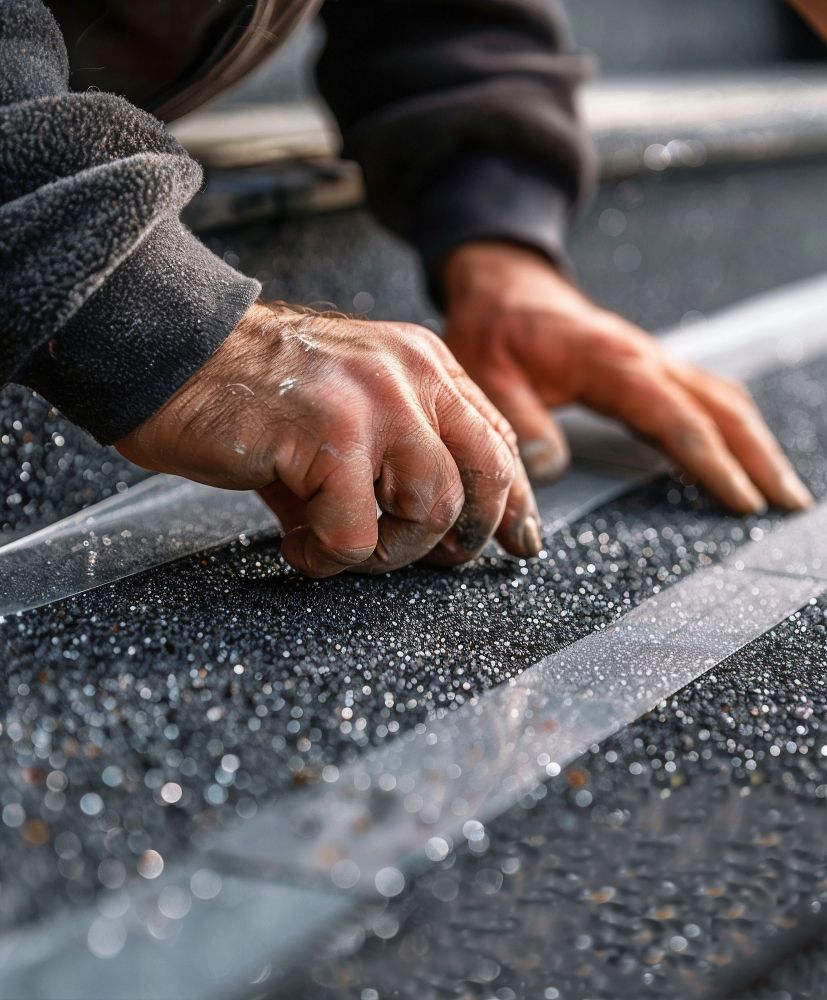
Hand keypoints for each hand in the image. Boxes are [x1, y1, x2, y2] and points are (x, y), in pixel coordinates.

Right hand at [116, 301, 540, 576]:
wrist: (171, 355)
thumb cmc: (256, 397)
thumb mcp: (348, 414)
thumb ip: (402, 457)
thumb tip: (447, 534)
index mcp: (422, 364)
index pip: (496, 439)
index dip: (513, 500)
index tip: (520, 541)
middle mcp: (409, 374)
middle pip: (487, 476)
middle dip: (465, 538)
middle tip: (423, 558)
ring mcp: (372, 401)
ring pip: (433, 511)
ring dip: (389, 553)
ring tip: (342, 546)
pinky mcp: (326, 434)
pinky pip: (357, 534)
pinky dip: (328, 557)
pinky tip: (298, 542)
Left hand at [441, 241, 812, 513]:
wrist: (504, 286)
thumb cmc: (495, 328)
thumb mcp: (488, 374)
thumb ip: (520, 420)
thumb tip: (551, 469)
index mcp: (612, 363)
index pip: (677, 420)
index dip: (712, 463)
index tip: (741, 501)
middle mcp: (645, 359)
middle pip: (720, 409)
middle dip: (759, 457)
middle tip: (787, 504)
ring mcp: (652, 361)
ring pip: (722, 400)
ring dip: (756, 442)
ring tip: (781, 488)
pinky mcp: (649, 368)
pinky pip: (705, 395)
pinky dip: (734, 426)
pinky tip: (743, 452)